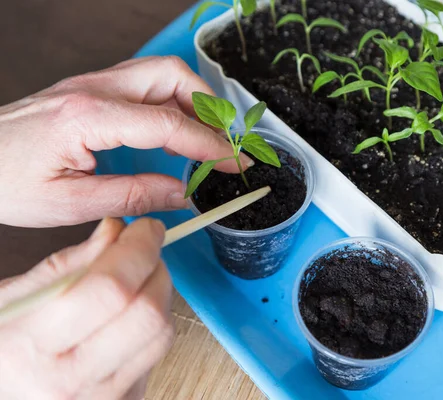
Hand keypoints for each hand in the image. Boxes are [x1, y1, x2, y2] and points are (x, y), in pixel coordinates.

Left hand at [0, 56, 252, 227]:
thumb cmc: (3, 181)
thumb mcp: (69, 203)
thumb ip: (133, 195)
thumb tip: (183, 194)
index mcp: (88, 117)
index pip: (169, 124)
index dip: (210, 146)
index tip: (234, 164)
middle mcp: (93, 89)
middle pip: (171, 75)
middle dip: (208, 107)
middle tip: (221, 145)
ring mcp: (91, 84)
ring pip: (161, 74)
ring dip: (191, 102)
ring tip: (203, 141)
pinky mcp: (89, 90)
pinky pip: (143, 86)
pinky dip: (169, 105)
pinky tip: (171, 135)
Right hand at [0, 217, 172, 399]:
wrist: (5, 395)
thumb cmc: (5, 347)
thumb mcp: (13, 300)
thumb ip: (67, 263)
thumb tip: (117, 231)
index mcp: (31, 345)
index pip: (111, 288)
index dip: (139, 249)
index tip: (145, 228)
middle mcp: (69, 380)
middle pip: (149, 312)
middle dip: (157, 268)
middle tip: (147, 251)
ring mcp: (102, 398)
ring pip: (163, 332)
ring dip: (160, 295)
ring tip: (138, 283)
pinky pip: (157, 354)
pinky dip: (152, 325)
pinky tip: (129, 318)